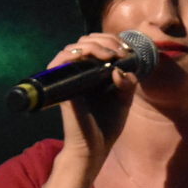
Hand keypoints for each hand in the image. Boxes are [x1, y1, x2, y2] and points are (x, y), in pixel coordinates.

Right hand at [47, 33, 138, 166]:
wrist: (94, 147)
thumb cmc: (107, 125)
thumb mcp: (124, 100)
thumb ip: (128, 83)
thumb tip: (118, 69)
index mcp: (93, 73)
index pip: (97, 44)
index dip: (112, 41)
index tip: (127, 52)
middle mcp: (79, 72)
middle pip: (85, 40)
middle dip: (106, 40)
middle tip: (121, 52)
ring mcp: (69, 78)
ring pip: (74, 47)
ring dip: (95, 45)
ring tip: (111, 55)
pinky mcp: (62, 86)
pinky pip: (59, 61)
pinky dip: (74, 54)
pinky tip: (94, 58)